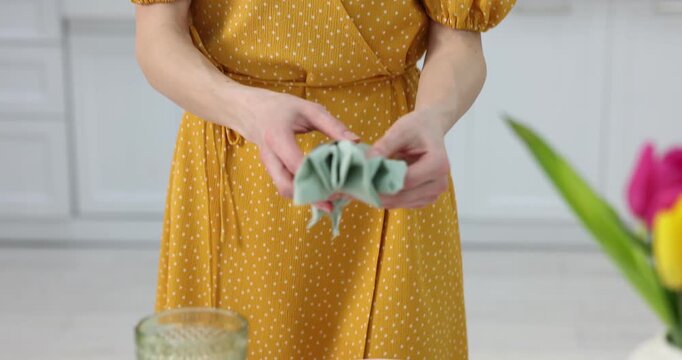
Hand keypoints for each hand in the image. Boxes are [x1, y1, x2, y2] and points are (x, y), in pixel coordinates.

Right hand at [226, 85, 359, 211]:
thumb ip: (332, 125)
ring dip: (306, 198)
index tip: (340, 183)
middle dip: (311, 197)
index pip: (297, 165)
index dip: (318, 177)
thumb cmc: (280, 107)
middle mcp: (269, 156)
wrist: (249, 109)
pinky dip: (301, 192)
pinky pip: (285, 186)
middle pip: (286, 187)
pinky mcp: (271, 171)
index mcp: (277, 137)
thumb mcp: (308, 109)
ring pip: (285, 191)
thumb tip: (355, 142)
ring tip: (331, 200)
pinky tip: (319, 192)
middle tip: (336, 199)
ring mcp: (268, 166)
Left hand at [367, 107, 451, 208]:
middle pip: (401, 196)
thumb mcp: (400, 130)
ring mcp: (433, 194)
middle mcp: (439, 183)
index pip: (405, 181)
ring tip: (357, 187)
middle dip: (375, 192)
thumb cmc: (417, 127)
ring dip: (377, 197)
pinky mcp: (424, 199)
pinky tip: (370, 188)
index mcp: (438, 164)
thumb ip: (384, 146)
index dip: (380, 181)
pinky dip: (384, 197)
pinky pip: (400, 203)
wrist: (430, 130)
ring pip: (398, 203)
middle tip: (350, 187)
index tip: (358, 178)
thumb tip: (367, 162)